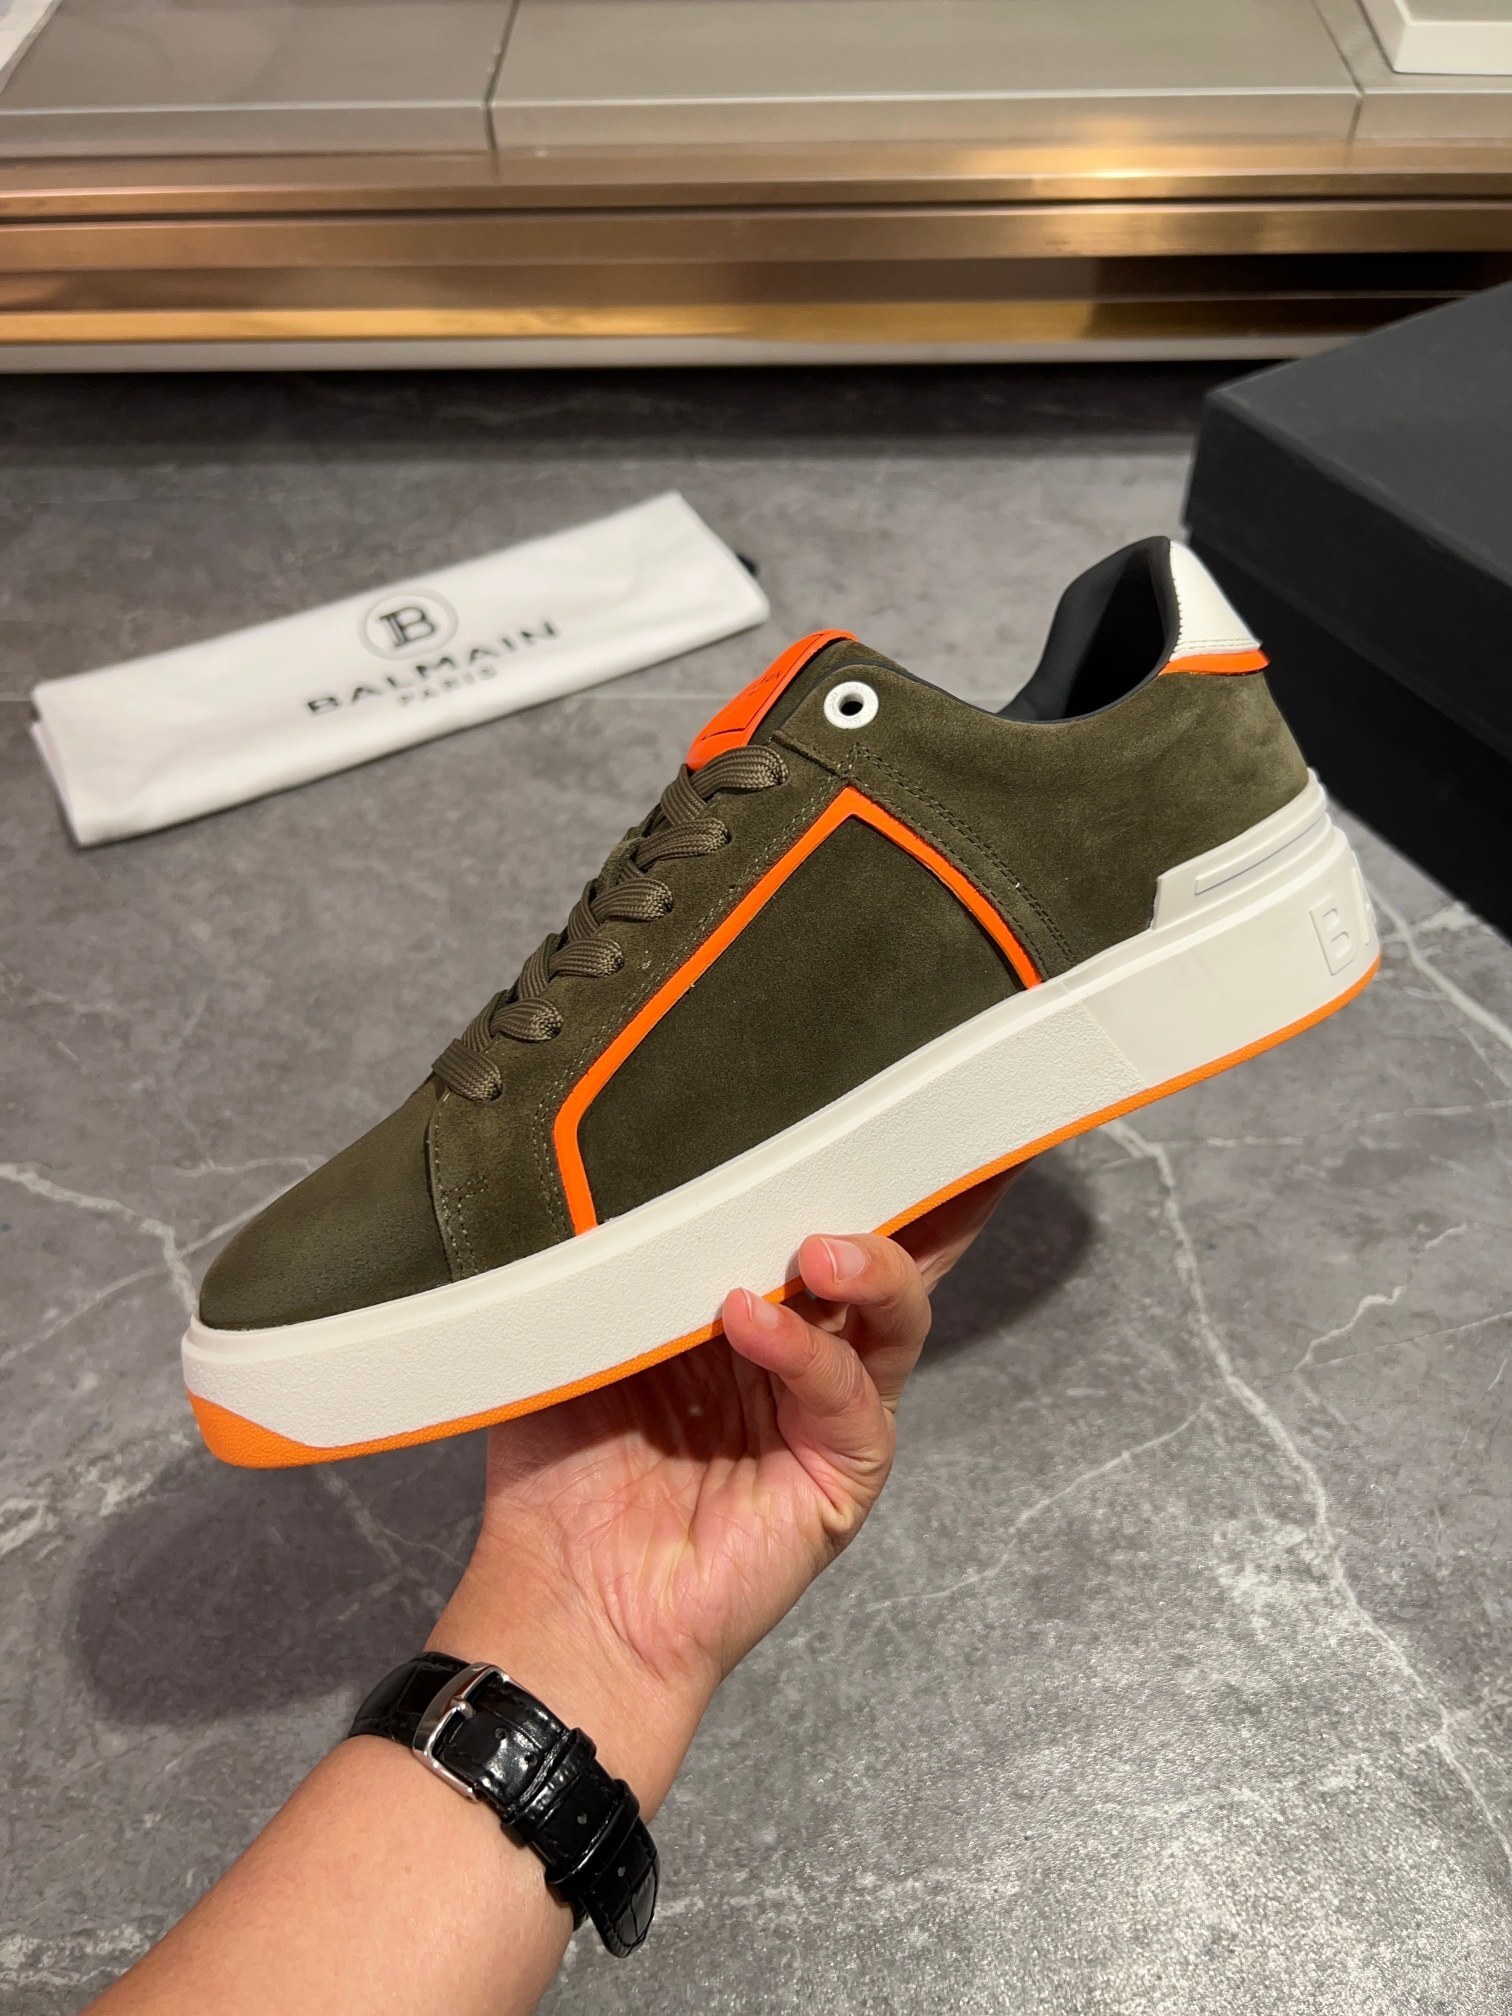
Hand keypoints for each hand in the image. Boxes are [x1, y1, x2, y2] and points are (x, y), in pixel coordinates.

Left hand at [431, 1169, 1016, 1806]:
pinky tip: (754, 1321)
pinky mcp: (839, 1474)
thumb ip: (614, 1250)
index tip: (881, 1083)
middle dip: (918, 1188)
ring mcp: (826, 1410)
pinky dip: (808, 1354)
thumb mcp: (575, 1329)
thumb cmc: (558, 1467)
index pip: (814, 1212)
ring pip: (894, 1314)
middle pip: (889, 1249)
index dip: (852, 1155)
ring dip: (869, 1266)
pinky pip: (848, 1398)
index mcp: (744, 1298)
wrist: (562, 1598)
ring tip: (820, 1248)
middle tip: (917, 1122)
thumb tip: (623, 1145)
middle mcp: (800, 1346)